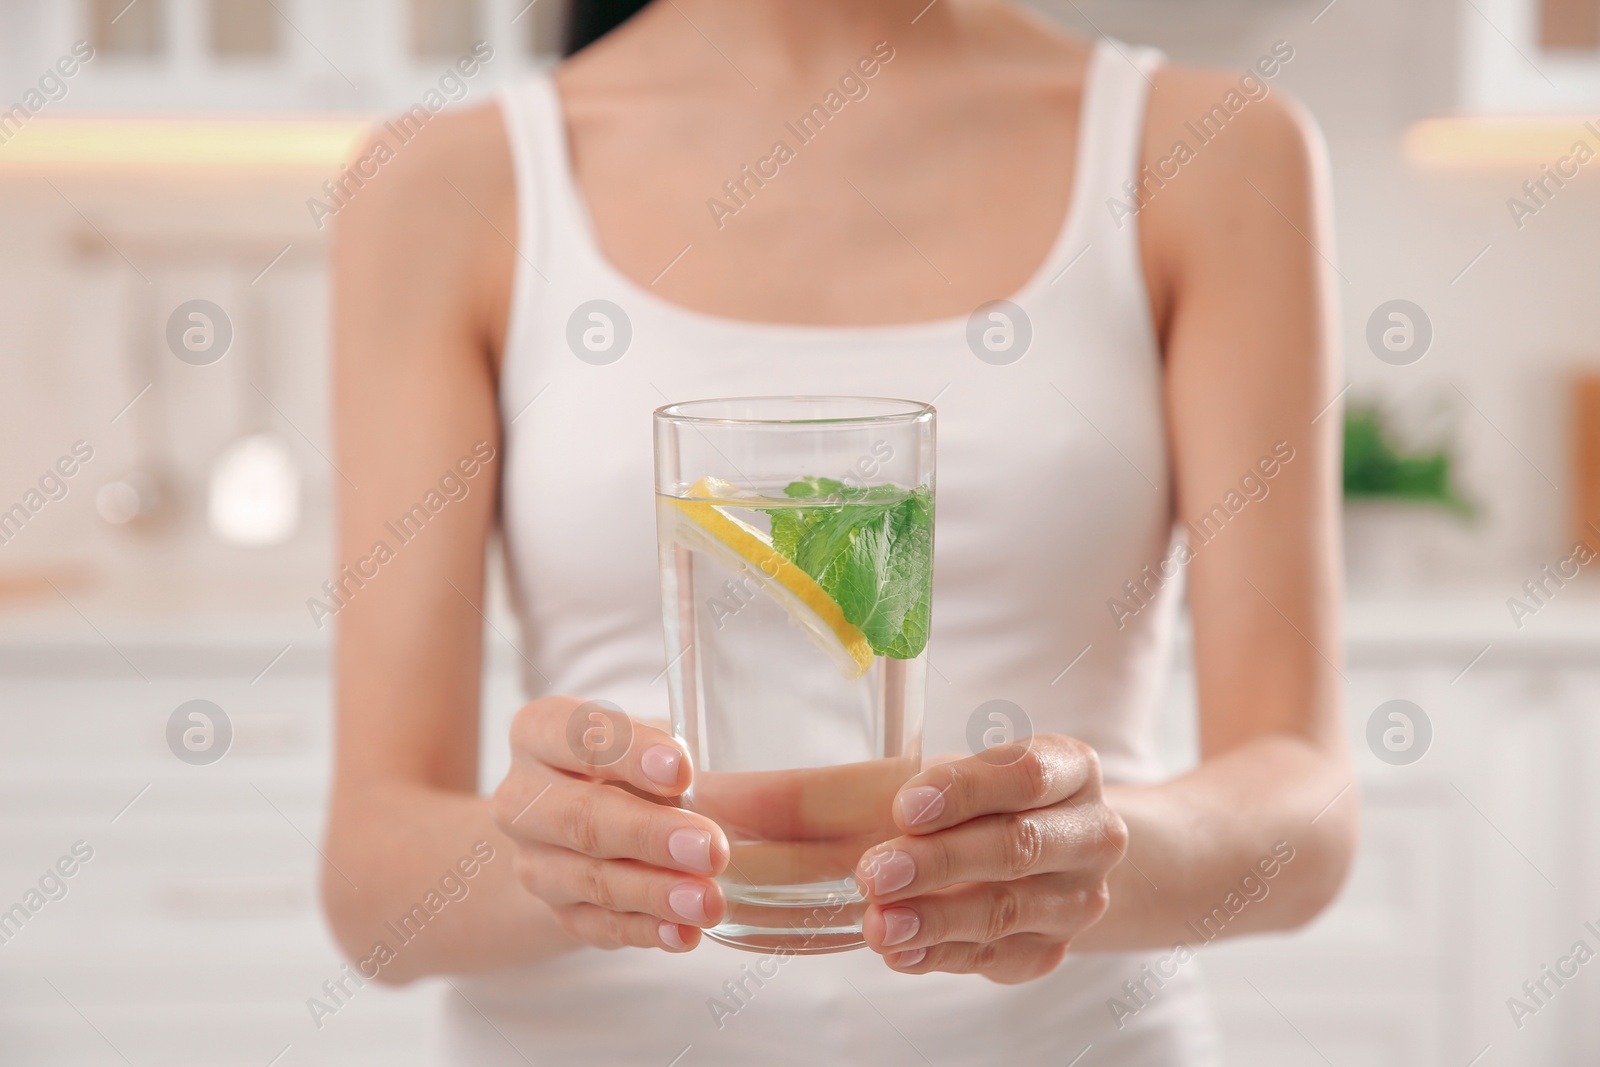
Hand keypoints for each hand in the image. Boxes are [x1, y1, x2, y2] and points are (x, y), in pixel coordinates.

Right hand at [492, 695, 729, 951]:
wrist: (579, 829)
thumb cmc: (633, 772)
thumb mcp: (663, 752)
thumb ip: (708, 765)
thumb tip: (805, 789)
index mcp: (541, 732)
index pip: (577, 736)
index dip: (630, 753)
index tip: (683, 770)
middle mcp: (522, 797)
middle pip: (580, 817)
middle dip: (649, 834)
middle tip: (710, 847)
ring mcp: (533, 861)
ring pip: (590, 878)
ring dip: (654, 891)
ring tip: (710, 900)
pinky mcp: (556, 911)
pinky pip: (598, 926)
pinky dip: (645, 930)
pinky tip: (684, 934)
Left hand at [854, 735, 1126, 982]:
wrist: (1056, 855)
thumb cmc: (981, 801)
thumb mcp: (938, 775)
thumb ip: (858, 784)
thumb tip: (741, 795)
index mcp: (1069, 769)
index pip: (1024, 774)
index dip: (965, 790)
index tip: (904, 805)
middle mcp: (1089, 834)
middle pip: (1017, 846)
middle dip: (940, 860)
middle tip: (873, 870)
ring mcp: (1076, 899)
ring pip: (1007, 909)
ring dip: (937, 917)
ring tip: (877, 922)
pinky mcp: (1049, 951)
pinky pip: (995, 956)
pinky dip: (943, 954)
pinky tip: (899, 950)